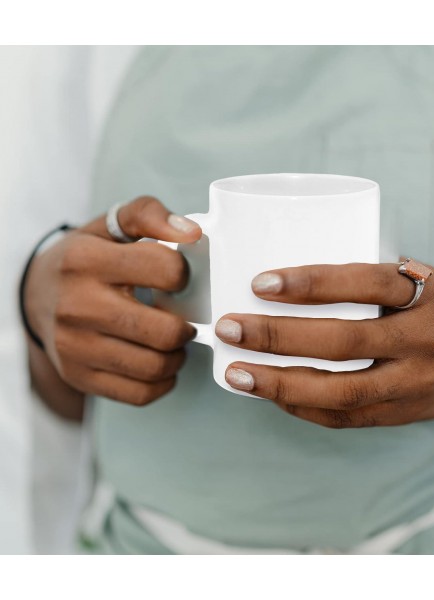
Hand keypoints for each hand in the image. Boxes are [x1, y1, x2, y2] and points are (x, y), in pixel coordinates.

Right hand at [25, 197, 200, 405]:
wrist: (36, 297)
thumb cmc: (85, 260)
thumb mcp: (109, 226)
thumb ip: (150, 215)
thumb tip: (191, 232)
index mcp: (87, 261)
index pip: (165, 269)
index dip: (183, 273)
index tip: (176, 278)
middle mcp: (77, 306)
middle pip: (165, 331)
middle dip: (187, 327)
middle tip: (183, 320)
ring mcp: (75, 347)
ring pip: (155, 367)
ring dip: (177, 357)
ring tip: (172, 342)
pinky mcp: (79, 376)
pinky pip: (140, 393)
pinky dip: (162, 382)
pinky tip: (159, 364)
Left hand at [215, 262, 433, 427]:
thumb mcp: (428, 279)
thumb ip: (375, 279)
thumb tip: (296, 278)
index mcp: (429, 294)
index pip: (366, 283)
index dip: (311, 282)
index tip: (261, 282)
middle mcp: (424, 341)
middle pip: (343, 342)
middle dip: (278, 336)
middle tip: (228, 326)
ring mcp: (414, 385)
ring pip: (340, 392)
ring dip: (279, 383)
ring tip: (235, 372)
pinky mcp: (403, 415)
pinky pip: (347, 418)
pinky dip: (302, 407)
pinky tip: (269, 393)